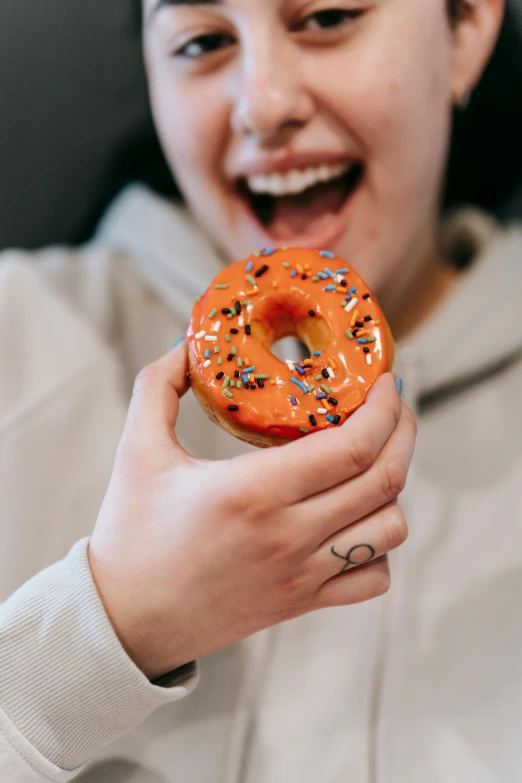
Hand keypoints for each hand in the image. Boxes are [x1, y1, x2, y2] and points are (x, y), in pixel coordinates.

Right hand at [88, 341, 415, 679]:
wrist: (126, 620)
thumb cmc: (130, 532)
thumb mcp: (135, 450)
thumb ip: (159, 387)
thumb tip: (187, 344)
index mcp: (253, 492)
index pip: (353, 447)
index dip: (384, 409)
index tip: (386, 381)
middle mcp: (288, 536)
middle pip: (385, 480)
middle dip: (404, 432)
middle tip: (394, 405)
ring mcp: (301, 575)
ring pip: (390, 530)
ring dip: (393, 488)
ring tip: (373, 459)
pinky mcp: (302, 602)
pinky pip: (372, 578)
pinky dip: (379, 547)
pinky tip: (355, 521)